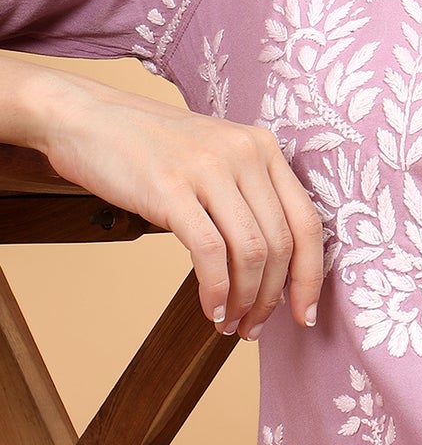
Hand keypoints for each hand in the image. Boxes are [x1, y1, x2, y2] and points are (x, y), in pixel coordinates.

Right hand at [39, 73, 324, 340]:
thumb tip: (268, 268)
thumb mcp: (214, 157)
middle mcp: (246, 154)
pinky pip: (210, 252)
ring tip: (230, 324)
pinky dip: (215, 290)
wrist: (88, 117)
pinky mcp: (171, 188)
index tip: (304, 313)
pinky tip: (209, 309)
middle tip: (254, 327)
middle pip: (281, 245)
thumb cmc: (149, 146)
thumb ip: (245, 196)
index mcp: (264, 148)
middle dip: (272, 299)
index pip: (307, 222)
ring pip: (250, 252)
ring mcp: (209, 169)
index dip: (311, 276)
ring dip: (244, 300)